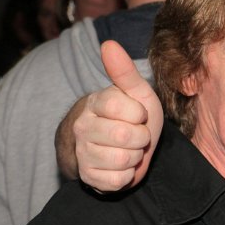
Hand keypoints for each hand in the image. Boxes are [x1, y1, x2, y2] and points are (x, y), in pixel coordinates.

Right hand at [75, 41, 163, 191]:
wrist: (119, 147)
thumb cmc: (131, 116)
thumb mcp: (137, 93)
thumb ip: (124, 71)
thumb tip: (108, 44)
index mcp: (96, 102)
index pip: (130, 110)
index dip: (141, 115)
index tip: (138, 115)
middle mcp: (83, 126)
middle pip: (128, 136)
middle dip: (141, 138)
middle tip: (136, 135)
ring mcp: (82, 152)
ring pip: (124, 159)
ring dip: (135, 157)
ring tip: (129, 149)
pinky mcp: (87, 177)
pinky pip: (118, 181)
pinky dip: (126, 176)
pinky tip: (121, 166)